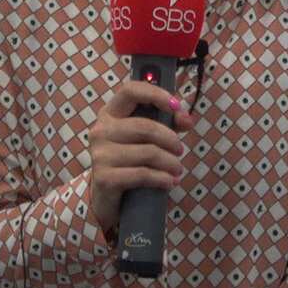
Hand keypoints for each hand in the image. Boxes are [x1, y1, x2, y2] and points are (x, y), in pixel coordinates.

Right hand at [88, 82, 194, 233]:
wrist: (109, 196)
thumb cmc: (131, 160)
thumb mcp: (149, 137)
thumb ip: (169, 122)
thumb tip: (187, 120)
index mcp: (110, 113)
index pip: (130, 90)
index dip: (156, 94)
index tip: (176, 106)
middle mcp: (100, 131)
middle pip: (146, 127)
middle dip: (171, 139)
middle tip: (180, 151)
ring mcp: (99, 154)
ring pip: (148, 152)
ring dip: (170, 162)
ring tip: (176, 169)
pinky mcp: (103, 178)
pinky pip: (142, 174)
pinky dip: (162, 178)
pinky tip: (170, 182)